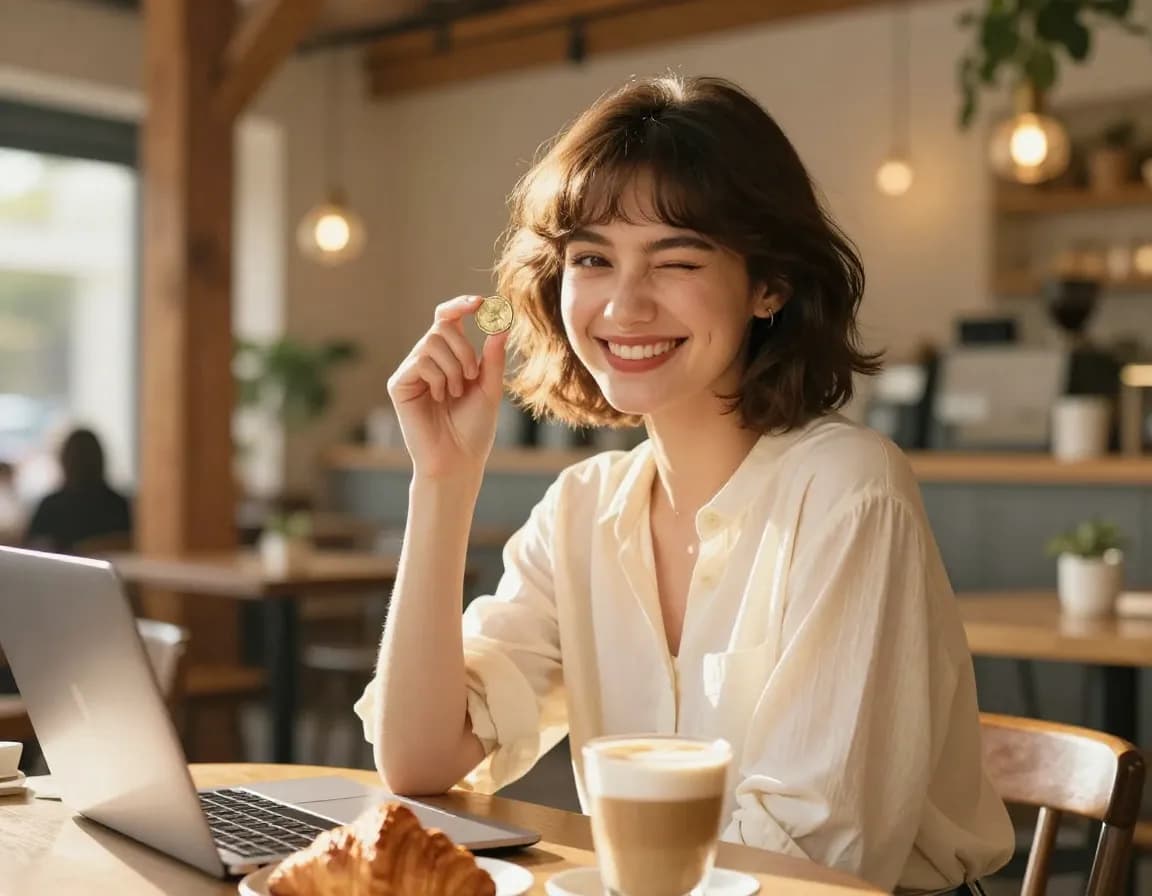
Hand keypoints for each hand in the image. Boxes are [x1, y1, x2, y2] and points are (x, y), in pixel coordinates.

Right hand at [387, 295, 508, 479]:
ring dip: (454, 367)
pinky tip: (440, 398)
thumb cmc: (474, 428)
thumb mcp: (490, 388)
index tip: (481, 304)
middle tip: (472, 376)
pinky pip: (420, 361)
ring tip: (456, 393)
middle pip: (442, 326)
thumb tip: (502, 323)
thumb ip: (493, 356)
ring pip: (431, 342)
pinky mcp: (399, 384)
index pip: (448, 318)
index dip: (460, 305)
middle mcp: (427, 359)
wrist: (458, 460)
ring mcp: (411, 371)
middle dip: (464, 349)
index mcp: (449, 356)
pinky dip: (439, 378)